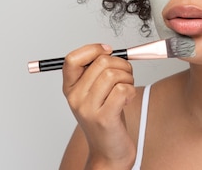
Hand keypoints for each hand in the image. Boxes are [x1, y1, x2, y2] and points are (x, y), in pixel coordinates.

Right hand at [62, 44, 136, 168]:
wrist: (108, 152)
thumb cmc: (105, 118)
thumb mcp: (93, 93)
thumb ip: (95, 72)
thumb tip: (108, 50)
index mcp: (70, 88)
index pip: (72, 59)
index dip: (93, 49)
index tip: (108, 51)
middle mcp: (75, 98)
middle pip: (101, 62)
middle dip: (121, 64)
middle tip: (125, 75)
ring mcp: (88, 109)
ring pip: (113, 75)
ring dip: (128, 78)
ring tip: (127, 89)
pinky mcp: (104, 118)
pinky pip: (122, 90)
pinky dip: (131, 91)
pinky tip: (127, 100)